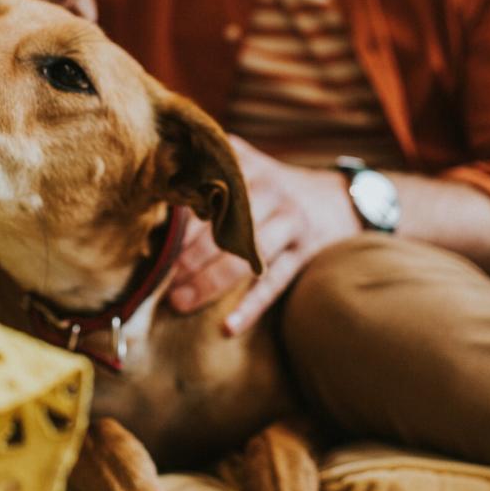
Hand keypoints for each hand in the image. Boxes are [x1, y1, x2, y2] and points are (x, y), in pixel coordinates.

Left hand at [168, 136, 361, 333]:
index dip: (177, 225)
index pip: (206, 198)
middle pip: (222, 229)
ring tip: (179, 302)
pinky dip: (251, 307)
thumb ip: (208, 162)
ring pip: (245, 258)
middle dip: (187, 257)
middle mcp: (270, 192)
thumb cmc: (273, 185)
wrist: (338, 197)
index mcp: (247, 169)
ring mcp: (291, 224)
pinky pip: (275, 284)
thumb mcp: (246, 162)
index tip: (151, 246)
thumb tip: (156, 172)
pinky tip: (228, 328)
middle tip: (158, 280)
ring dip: (209, 282)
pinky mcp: (306, 253)